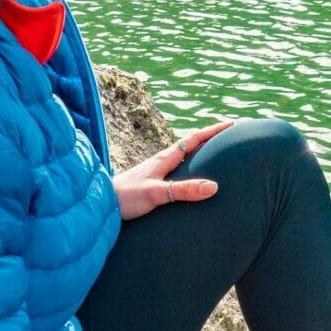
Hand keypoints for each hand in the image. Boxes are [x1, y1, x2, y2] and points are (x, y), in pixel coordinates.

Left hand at [113, 119, 233, 219]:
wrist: (99, 206)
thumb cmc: (125, 198)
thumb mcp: (156, 193)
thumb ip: (184, 190)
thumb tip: (214, 186)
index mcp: (164, 159)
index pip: (194, 139)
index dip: (213, 131)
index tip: (232, 124)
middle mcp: (161, 162)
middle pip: (190, 146)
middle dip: (210, 140)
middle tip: (229, 138)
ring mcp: (155, 172)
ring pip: (183, 159)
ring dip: (200, 154)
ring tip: (215, 156)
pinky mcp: (150, 184)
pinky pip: (176, 172)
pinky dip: (190, 169)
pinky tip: (190, 179)